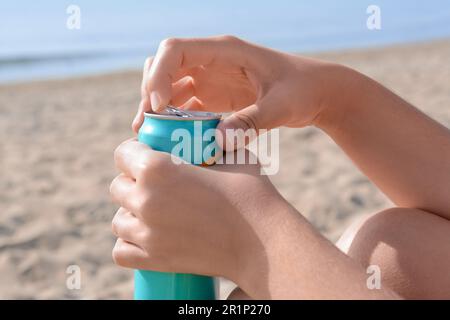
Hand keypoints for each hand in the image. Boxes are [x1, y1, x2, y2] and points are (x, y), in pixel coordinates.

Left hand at [109, 139, 289, 282]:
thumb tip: (212, 132)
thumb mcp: (231, 156)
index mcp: (157, 168)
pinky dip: (129, 243)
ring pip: (118, 220)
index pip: (123, 153)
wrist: (263, 243)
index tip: (146, 156)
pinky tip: (146, 236)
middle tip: (155, 185)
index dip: (134, 152)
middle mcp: (145, 200)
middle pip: (117, 186)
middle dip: (132, 182)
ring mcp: (147, 233)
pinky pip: (122, 251)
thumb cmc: (251, 195)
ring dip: (130, 213)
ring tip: (152, 212)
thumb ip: (212, 143)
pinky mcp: (154, 260)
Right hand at [133, 35, 351, 148]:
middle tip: (147, 126)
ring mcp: (211, 80)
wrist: (317, 93)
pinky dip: (176, 123)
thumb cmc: (303, 90)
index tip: (158, 107)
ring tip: (151, 138)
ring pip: (170, 89)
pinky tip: (172, 142)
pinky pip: (186, 108)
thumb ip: (250, 122)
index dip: (158, 75)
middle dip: (150, 94)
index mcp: (224, 51)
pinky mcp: (215, 99)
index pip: (175, 50)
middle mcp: (211, 62)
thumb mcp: (281, 106)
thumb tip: (217, 142)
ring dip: (158, 111)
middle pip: (164, 68)